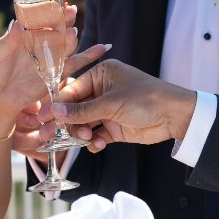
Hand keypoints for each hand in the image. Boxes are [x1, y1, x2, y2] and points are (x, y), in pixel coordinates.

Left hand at [0, 1, 107, 142]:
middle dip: (64, 15)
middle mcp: (39, 43)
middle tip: (69, 8)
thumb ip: (8, 41)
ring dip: (71, 34)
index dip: (51, 1)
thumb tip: (17, 22)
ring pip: (65, 42)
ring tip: (72, 30)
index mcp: (24, 34)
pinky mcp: (55, 75)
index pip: (40, 13)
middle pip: (56, 25)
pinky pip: (74, 64)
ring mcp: (48, 58)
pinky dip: (89, 56)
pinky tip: (103, 47)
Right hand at [50, 60, 196, 150]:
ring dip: (81, 132)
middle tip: (61, 134)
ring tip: (86, 138)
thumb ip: (82, 110)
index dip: (57, 104)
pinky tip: (97, 144)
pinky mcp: (114, 127)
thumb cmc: (146, 99)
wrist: (174, 116)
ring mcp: (108, 110)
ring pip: (83, 123)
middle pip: (75, 108)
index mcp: (101, 74)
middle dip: (69, 122)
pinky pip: (95, 135)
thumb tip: (54, 112)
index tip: (43, 117)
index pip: (71, 89)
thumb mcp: (111, 103)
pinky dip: (93, 141)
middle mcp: (102, 90)